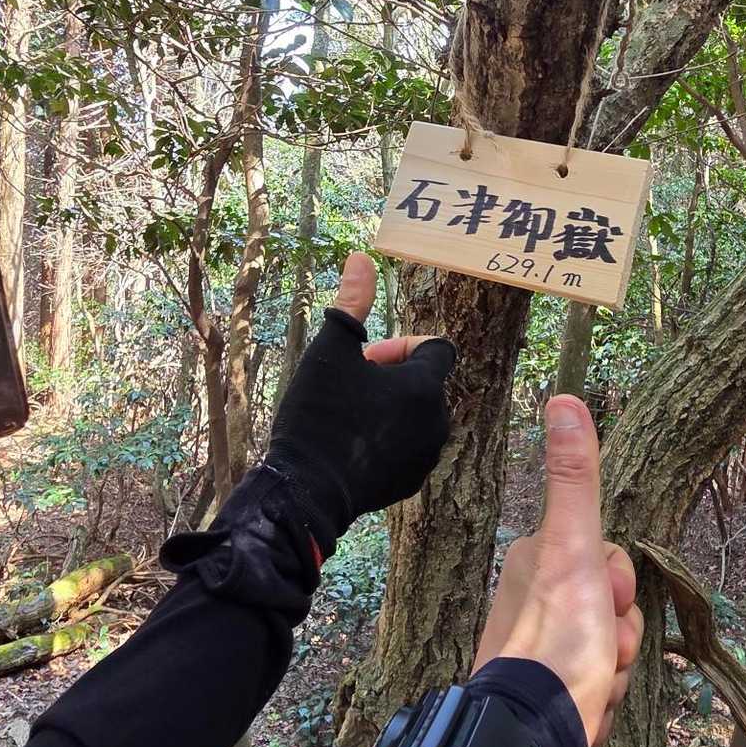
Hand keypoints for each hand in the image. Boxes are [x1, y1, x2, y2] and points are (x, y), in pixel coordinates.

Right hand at [263, 253, 456, 551]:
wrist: (308, 489)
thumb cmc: (320, 416)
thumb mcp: (331, 351)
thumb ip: (352, 303)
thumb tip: (361, 257)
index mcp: (425, 386)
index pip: (435, 348)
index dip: (402, 345)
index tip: (368, 355)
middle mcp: (437, 421)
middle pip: (424, 383)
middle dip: (392, 376)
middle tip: (350, 383)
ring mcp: (426, 455)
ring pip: (416, 416)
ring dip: (390, 407)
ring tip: (349, 412)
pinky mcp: (411, 482)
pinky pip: (407, 447)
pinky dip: (388, 438)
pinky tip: (351, 443)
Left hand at [473, 395, 643, 746]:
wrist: (535, 731)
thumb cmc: (558, 641)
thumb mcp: (575, 551)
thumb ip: (575, 479)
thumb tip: (564, 400)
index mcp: (537, 561)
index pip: (609, 559)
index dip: (620, 586)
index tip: (606, 603)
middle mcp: (535, 599)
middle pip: (614, 604)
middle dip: (620, 634)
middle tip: (603, 650)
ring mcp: (542, 646)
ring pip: (611, 646)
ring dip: (614, 668)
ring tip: (594, 682)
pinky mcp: (552, 688)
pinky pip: (599, 683)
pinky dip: (602, 696)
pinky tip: (588, 704)